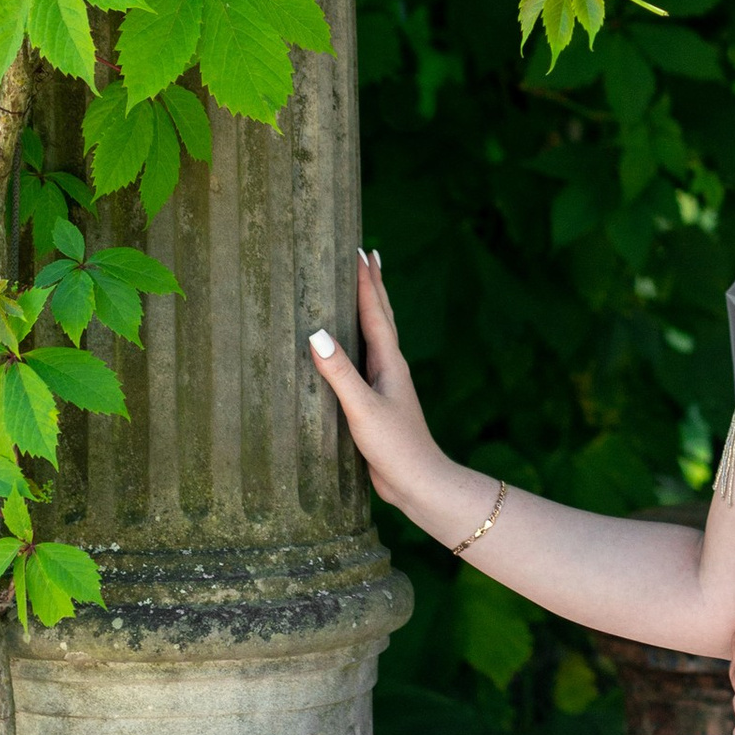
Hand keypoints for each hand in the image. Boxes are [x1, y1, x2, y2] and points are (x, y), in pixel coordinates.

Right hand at [307, 252, 465, 528]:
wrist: (418, 483)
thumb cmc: (395, 446)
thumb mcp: (362, 408)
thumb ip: (339, 373)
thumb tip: (316, 333)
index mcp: (390, 362)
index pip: (375, 312)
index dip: (365, 281)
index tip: (358, 250)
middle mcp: (390, 367)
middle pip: (380, 317)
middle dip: (371, 286)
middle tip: (365, 254)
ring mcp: (384, 385)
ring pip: (373, 338)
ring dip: (365, 310)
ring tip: (356, 289)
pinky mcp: (375, 403)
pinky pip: (362, 363)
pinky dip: (353, 345)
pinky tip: (343, 350)